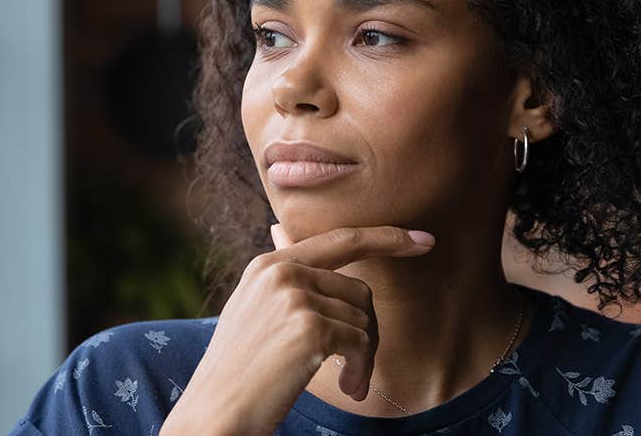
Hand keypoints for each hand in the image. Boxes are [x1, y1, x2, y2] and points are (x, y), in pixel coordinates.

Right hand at [162, 224, 434, 434]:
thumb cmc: (239, 370)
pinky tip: (349, 387)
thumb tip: (280, 229)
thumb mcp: (252, 309)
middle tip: (357, 367)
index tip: (423, 241)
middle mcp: (281, 273)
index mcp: (268, 265)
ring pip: (364, 319)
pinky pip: (362, 342)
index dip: (386, 237)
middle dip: (368, 331)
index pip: (341, 239)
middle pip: (359, 290)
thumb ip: (278, 275)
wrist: (216, 411)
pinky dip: (362, 370)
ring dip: (365, 358)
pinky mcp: (309, 327)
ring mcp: (294, 297)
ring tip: (349, 381)